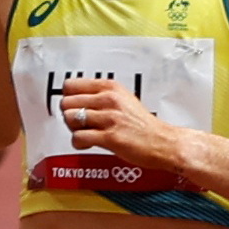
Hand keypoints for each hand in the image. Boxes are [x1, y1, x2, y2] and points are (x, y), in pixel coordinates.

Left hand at [57, 76, 193, 173]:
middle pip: (66, 102)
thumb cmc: (143, 124)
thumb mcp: (123, 99)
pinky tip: (87, 144)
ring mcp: (109, 118)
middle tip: (79, 124)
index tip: (74, 106)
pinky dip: (78, 143)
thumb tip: (76, 99)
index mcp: (111, 87)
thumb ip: (101, 96)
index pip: (70, 85)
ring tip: (84, 133)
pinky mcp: (110, 136)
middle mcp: (109, 99)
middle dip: (69, 115)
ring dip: (73, 129)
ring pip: (70, 118)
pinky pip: (78, 137)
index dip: (68, 98)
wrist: (162, 141)